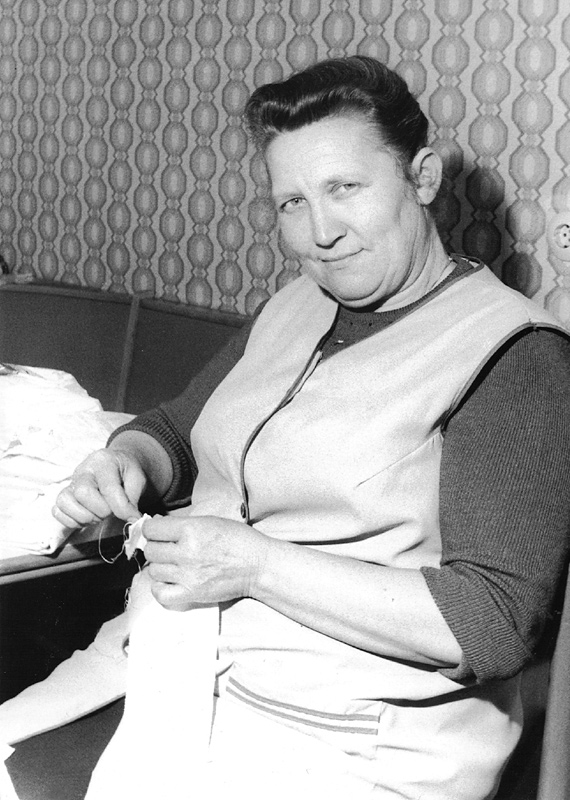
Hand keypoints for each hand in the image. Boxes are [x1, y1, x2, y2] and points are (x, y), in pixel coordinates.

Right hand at [53, 448, 145, 528]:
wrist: (117, 466)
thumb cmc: (126, 473)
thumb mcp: (138, 479)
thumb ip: (133, 499)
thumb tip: (132, 520)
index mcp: (103, 461)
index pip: (108, 488)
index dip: (121, 508)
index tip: (132, 517)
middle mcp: (82, 470)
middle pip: (82, 493)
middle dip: (101, 510)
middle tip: (111, 511)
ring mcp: (70, 483)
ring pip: (65, 502)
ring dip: (86, 517)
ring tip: (100, 514)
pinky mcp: (63, 496)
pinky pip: (58, 512)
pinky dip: (73, 521)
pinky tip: (88, 516)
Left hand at [143, 515, 267, 610]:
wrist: (258, 566)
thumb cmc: (238, 540)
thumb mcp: (210, 521)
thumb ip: (183, 524)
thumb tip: (156, 525)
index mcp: (192, 529)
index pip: (152, 529)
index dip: (152, 529)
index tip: (157, 532)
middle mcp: (187, 552)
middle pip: (150, 550)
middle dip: (157, 547)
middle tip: (167, 548)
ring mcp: (188, 575)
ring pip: (153, 570)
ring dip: (160, 566)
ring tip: (172, 564)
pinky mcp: (192, 594)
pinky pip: (160, 594)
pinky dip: (160, 587)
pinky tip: (168, 581)